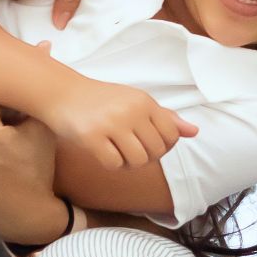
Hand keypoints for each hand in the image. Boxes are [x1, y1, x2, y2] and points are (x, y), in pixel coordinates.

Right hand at [40, 78, 197, 169]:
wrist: (62, 93)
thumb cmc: (102, 100)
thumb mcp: (135, 101)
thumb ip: (164, 117)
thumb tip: (194, 132)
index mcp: (144, 101)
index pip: (171, 136)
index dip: (162, 146)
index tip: (144, 141)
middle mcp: (130, 111)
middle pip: (156, 152)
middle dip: (144, 156)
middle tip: (127, 147)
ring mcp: (111, 124)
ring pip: (137, 161)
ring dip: (127, 163)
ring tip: (116, 151)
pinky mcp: (92, 137)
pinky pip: (114, 164)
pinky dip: (110, 164)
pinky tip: (102, 152)